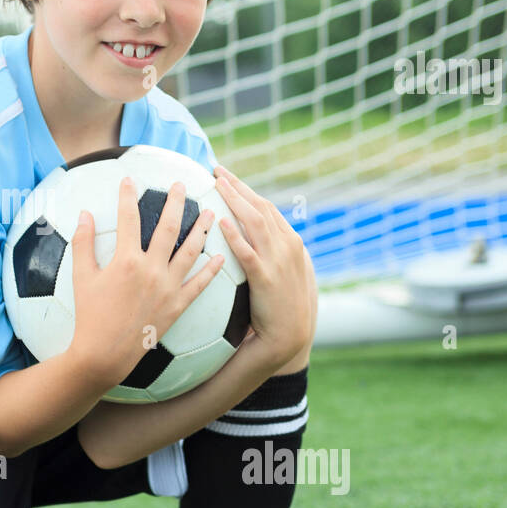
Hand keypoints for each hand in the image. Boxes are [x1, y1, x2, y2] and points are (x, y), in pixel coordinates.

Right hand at [67, 177, 224, 386]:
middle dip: (174, 202)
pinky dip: (211, 270)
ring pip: (190, 251)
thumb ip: (83, 243)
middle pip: (167, 227)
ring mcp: (168, 287)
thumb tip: (84, 214)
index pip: (128, 218)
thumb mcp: (81, 277)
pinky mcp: (177, 305)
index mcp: (126, 260)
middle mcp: (151, 269)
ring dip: (201, 228)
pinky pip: (199, 285)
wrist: (104, 354)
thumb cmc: (89, 316)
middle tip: (180, 185)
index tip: (130, 179)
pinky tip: (220, 256)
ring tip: (209, 212)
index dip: (128, 196)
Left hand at [213, 163, 313, 368]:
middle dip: (238, 186)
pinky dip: (235, 236)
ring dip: (235, 201)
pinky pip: (248, 252)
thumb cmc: (280, 306)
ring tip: (217, 186)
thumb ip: (268, 253)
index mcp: (289, 242)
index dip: (245, 189)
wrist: (290, 336)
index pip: (265, 207)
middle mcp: (287, 245)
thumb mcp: (280, 272)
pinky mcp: (267, 278)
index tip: (226, 175)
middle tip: (216, 171)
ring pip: (256, 222)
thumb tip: (248, 238)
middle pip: (260, 207)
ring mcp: (278, 260)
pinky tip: (221, 223)